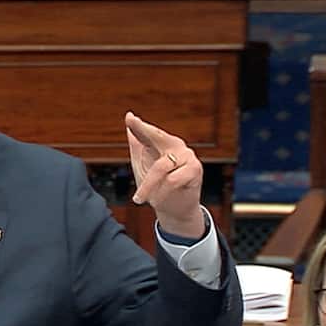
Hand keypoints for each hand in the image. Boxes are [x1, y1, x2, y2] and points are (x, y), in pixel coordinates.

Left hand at [125, 112, 204, 238]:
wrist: (174, 210)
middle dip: (144, 129)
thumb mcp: (142, 166)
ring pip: (161, 167)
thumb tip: (130, 116)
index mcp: (161, 144)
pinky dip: (162, 192)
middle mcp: (175, 145)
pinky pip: (172, 180)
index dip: (138, 126)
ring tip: (140, 199)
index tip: (129, 118)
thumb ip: (137, 144)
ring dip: (148, 186)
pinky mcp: (195, 169)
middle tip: (132, 122)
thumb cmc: (158, 187)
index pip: (147, 133)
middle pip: (157, 136)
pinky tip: (157, 200)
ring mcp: (187, 156)